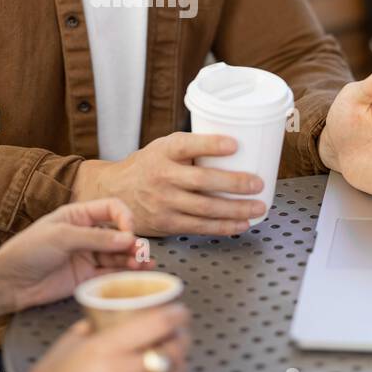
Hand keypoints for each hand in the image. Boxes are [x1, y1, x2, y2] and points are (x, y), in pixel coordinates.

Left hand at [0, 199, 149, 312]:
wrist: (10, 282)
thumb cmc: (28, 251)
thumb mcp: (62, 237)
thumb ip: (96, 238)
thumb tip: (128, 238)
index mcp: (78, 215)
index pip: (111, 209)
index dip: (125, 218)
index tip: (129, 232)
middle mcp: (86, 234)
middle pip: (118, 233)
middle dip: (132, 241)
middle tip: (140, 252)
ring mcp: (88, 256)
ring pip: (118, 255)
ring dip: (132, 258)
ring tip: (144, 264)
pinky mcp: (87, 277)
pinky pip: (111, 273)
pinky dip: (126, 273)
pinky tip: (139, 273)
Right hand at [0, 304, 190, 371]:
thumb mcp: (65, 347)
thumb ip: (91, 327)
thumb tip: (108, 315)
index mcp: (103, 351)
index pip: (155, 325)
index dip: (175, 314)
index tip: (179, 311)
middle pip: (171, 352)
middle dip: (180, 338)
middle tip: (179, 332)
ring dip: (179, 365)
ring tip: (175, 356)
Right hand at [72, 132, 266, 236]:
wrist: (113, 192)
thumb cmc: (147, 166)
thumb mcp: (162, 148)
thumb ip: (191, 148)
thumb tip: (237, 149)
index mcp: (163, 152)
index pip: (187, 145)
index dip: (211, 144)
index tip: (235, 144)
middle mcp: (162, 176)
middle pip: (202, 181)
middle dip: (234, 183)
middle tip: (258, 183)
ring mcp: (163, 202)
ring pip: (205, 208)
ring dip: (235, 209)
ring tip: (258, 206)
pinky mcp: (167, 224)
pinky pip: (199, 227)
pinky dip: (223, 227)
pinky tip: (241, 224)